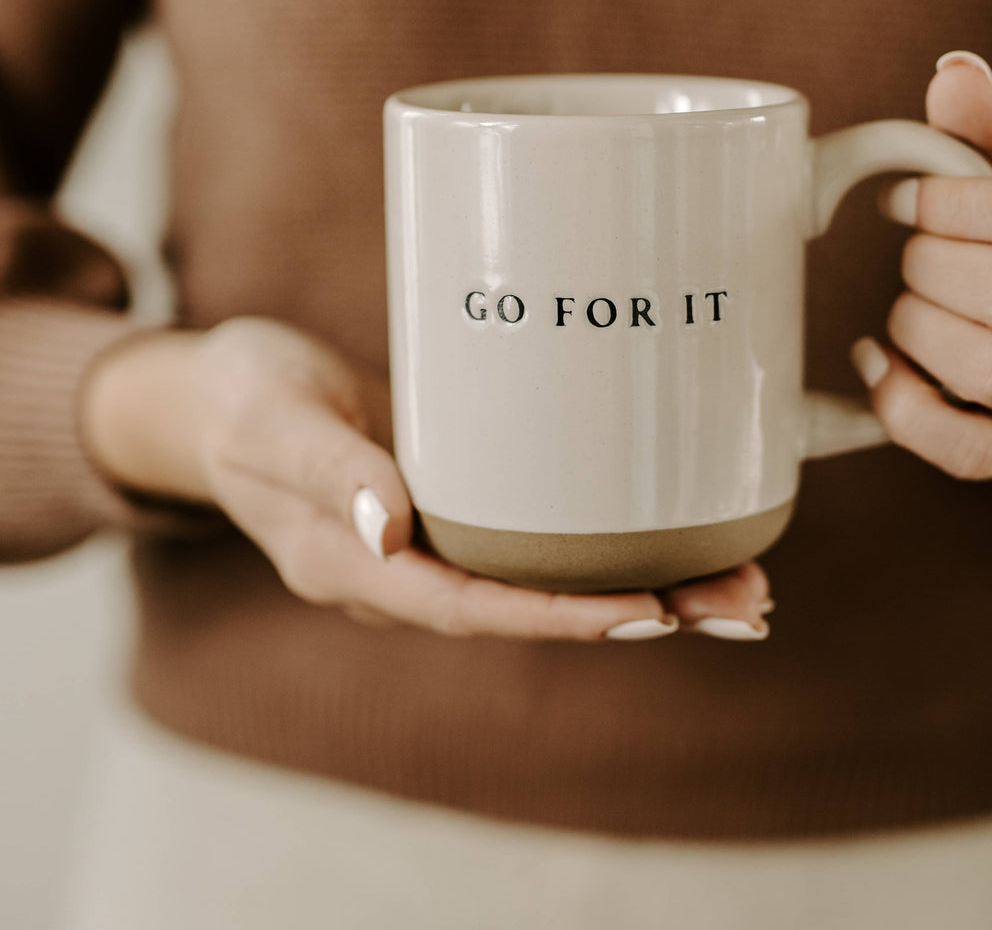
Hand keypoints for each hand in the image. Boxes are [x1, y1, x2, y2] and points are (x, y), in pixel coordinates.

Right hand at [79, 317, 772, 640]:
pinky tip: (674, 526)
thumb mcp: (274, 424)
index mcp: (362, 569)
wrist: (227, 395)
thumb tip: (392, 534)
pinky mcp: (462, 498)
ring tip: (743, 579)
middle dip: (643, 610)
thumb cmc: (242, 403)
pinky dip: (609, 537)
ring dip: (650, 583)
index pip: (473, 609)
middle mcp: (412, 568)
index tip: (648, 613)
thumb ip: (330, 472)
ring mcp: (440, 538)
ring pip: (552, 577)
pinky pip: (543, 534)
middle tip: (743, 604)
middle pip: (536, 607)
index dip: (561, 615)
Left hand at [851, 52, 991, 478]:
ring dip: (920, 331)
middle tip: (910, 254)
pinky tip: (876, 366)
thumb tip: (952, 72)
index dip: (961, 206)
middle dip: (934, 269)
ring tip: (904, 306)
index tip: (903, 199)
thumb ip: (988, 131)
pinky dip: (905, 411)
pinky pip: (970, 451)